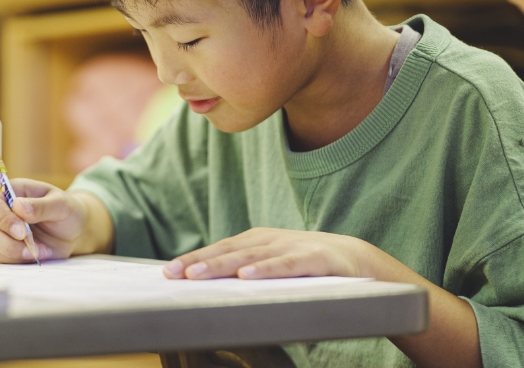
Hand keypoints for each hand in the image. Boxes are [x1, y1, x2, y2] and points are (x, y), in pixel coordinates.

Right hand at [0, 179, 110, 262]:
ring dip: (13, 252)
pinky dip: (17, 260)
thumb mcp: (61, 204)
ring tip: (39, 250)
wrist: (73, 232)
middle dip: (6, 240)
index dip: (1, 218)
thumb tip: (18, 206)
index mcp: (9, 192)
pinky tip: (36, 254)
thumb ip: (42, 205)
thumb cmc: (66, 211)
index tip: (21, 231)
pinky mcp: (3, 249)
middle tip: (29, 244)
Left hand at [162, 227, 395, 279]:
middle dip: (199, 262)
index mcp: (257, 240)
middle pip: (228, 251)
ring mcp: (290, 247)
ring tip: (197, 274)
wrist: (355, 258)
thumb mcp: (272, 264)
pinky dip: (264, 270)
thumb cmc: (306, 264)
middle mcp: (269, 240)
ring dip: (222, 265)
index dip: (194, 259)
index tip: (168, 272)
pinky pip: (284, 266)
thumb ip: (246, 269)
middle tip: (173, 273)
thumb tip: (209, 283)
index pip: (219, 249)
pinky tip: (246, 276)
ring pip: (250, 257)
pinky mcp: (312, 259)